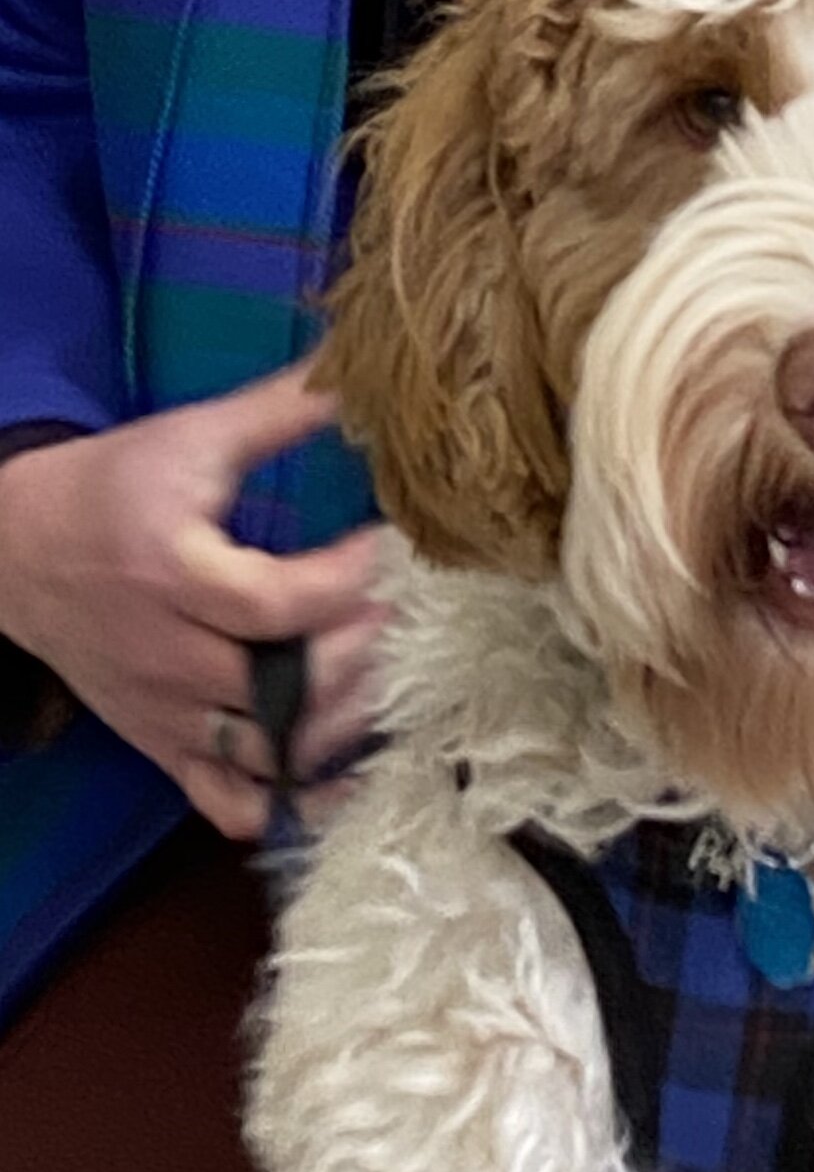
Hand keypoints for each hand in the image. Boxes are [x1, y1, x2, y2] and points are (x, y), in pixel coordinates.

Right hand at [0, 362, 388, 838]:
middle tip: (415, 627)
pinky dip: (288, 803)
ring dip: (343, 731)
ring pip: (267, 751)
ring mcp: (165, 712)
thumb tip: (360, 369)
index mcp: (170, 570)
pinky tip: (345, 780)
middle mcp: (166, 653)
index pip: (276, 601)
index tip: (398, 552)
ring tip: (400, 690)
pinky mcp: (164, 748)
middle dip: (362, 661)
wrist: (15, 552)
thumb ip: (277, 412)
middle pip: (281, 685)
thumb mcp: (189, 438)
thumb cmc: (115, 489)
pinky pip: (227, 801)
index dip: (349, 585)